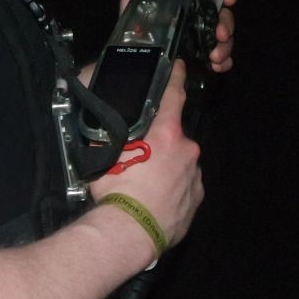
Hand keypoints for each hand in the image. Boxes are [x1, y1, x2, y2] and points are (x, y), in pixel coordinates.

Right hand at [90, 59, 203, 253]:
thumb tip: (101, 130)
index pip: (174, 97)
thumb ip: (110, 139)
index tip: (180, 65)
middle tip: (138, 156)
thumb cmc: (117, 190)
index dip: (176, 78)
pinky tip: (155, 199)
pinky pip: (185, 186)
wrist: (130, 233)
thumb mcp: (105, 158)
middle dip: (160, 143)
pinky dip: (173, 188)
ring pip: (180, 163)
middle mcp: (188, 150)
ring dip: (167, 167)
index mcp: (167, 135)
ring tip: (145, 184)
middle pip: (174, 137)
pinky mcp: (197, 199)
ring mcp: (195, 176)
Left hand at [118, 0, 238, 74]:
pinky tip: (218, 66)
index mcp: (185, 6)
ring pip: (224, 38)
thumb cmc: (132, 30)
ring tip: (215, 56)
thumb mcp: (133, 4)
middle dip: (226, 23)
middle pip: (222, 17)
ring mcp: (200, 42)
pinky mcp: (200, 61)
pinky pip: (221, 60)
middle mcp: (195, 22)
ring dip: (225, 46)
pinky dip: (224, 62)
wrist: (132, 63)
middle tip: (221, 34)